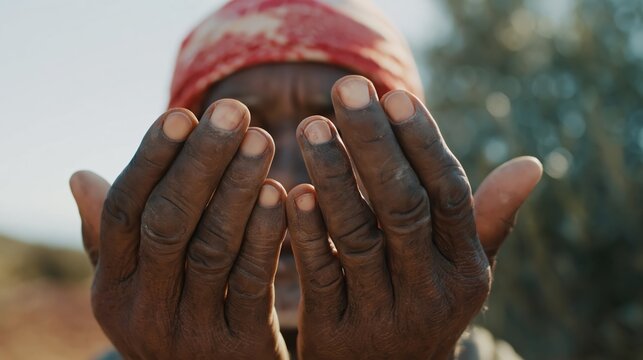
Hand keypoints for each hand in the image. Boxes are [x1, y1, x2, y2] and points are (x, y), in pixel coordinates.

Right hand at [70, 101, 288, 358]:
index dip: (151, 159)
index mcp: (113, 288)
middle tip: (233, 110)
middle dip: (201, 161)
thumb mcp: (136, 288)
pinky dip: (266, 234)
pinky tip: (284, 193)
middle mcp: (143, 311)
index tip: (182, 113)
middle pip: (167, 221)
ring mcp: (190, 333)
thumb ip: (111, 238)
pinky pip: (252, 282)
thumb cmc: (176, 320)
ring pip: (212, 246)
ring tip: (262, 139)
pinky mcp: (239, 349)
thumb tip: (80, 175)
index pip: (123, 211)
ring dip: (238, 187)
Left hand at [285, 76, 541, 358]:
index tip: (394, 94)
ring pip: (358, 234)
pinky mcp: (336, 331)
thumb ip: (488, 218)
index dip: (422, 142)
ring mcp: (383, 313)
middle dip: (373, 143)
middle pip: (402, 205)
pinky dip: (307, 230)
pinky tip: (292, 189)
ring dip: (334, 175)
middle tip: (347, 89)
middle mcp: (431, 290)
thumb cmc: (427, 303)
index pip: (448, 193)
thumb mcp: (464, 270)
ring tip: (311, 126)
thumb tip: (532, 164)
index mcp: (465, 268)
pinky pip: (321, 272)